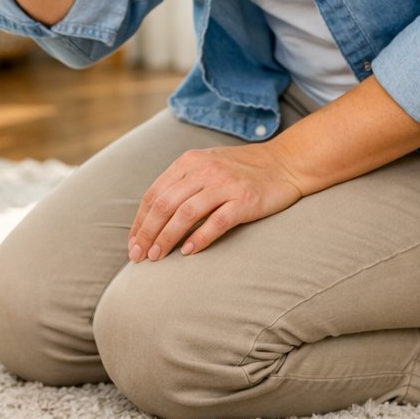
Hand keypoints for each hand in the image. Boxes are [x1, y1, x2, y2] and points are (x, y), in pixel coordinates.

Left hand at [128, 144, 303, 260]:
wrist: (286, 163)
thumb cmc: (243, 169)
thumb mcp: (207, 165)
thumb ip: (183, 183)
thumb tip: (153, 215)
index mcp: (189, 162)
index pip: (154, 193)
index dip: (140, 220)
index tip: (133, 242)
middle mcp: (204, 171)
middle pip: (165, 204)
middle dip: (147, 232)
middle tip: (139, 255)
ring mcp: (225, 185)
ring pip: (185, 213)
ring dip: (167, 237)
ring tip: (157, 256)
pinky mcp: (244, 201)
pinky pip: (217, 221)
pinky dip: (199, 238)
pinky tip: (188, 252)